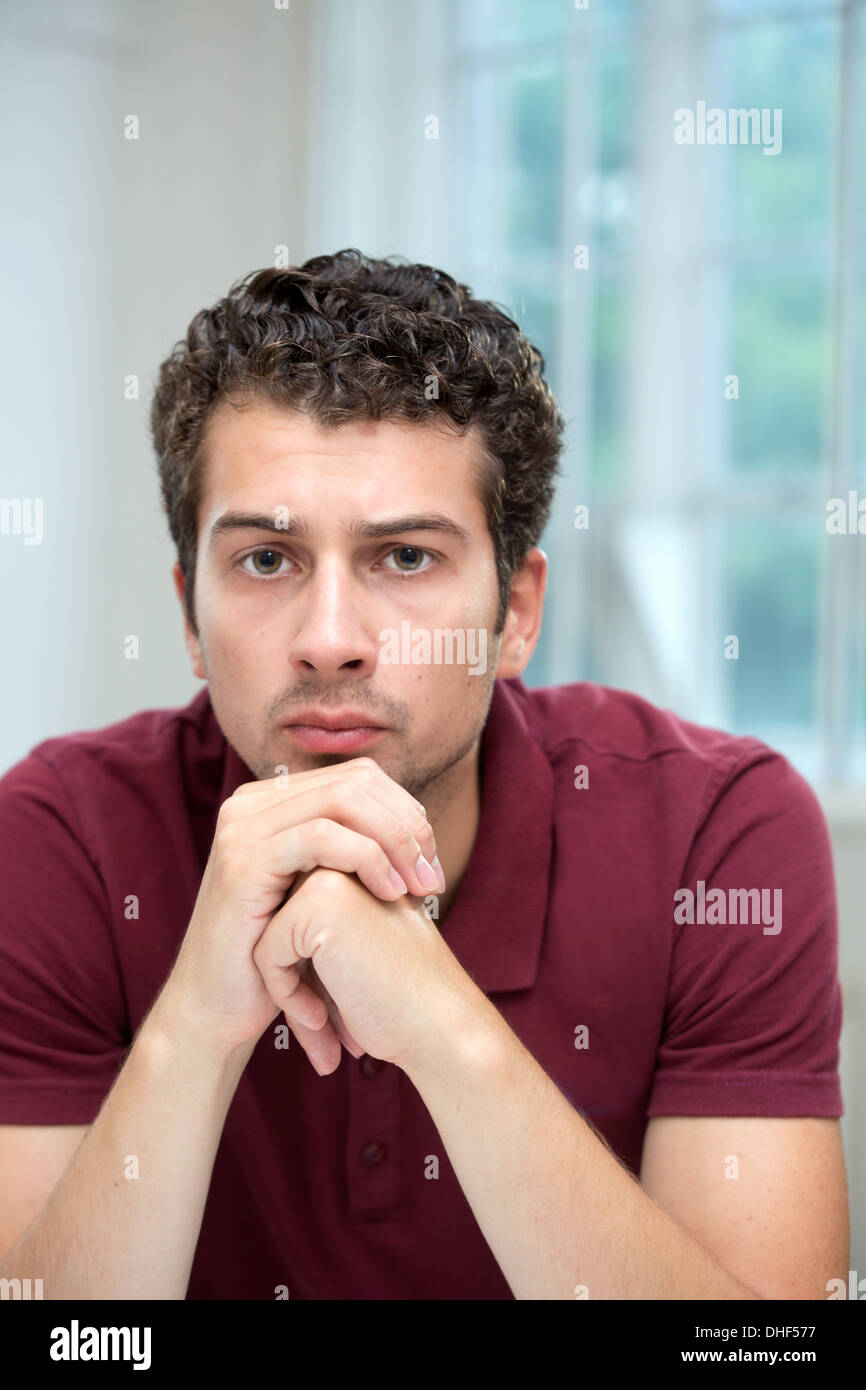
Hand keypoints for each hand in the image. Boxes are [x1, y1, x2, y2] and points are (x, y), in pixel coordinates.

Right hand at [158, 758, 445, 1055]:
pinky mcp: (242, 861)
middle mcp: (250, 803)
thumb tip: (415, 823)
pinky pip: (319, 837)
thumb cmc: (280, 957)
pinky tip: (390, 892)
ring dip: (395, 841)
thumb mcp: (320, 890)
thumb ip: (352, 848)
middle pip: (355, 782)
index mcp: (270, 802)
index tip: (430, 860)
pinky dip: (367, 858)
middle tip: (432, 876)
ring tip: (419, 888)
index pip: (358, 777)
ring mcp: (241, 828)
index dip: (405, 811)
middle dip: (407, 825)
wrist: (218, 1009)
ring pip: (342, 800)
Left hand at [254, 866, 483, 1074]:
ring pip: (268, 936)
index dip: (307, 969)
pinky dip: (286, 995)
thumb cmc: (399, 1000)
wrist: (440, 1027)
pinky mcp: (316, 904)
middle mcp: (344, 862)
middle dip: (295, 977)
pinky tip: (323, 1020)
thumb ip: (315, 932)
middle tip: (326, 1021)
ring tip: (325, 1024)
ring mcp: (330, 876)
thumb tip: (261, 938)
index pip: (294, 917)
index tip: (338, 1004)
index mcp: (359, 868)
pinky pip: (267, 954)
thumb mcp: (353, 954)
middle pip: (279, 924)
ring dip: (289, 987)